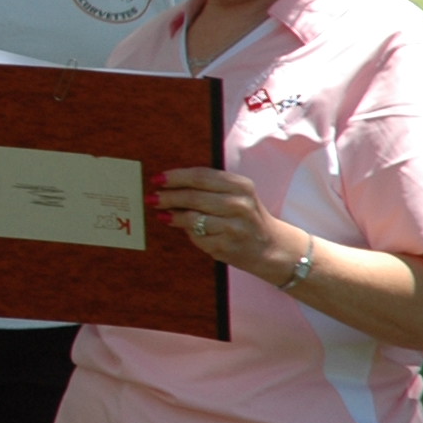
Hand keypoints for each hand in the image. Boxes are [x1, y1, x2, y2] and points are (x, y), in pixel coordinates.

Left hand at [152, 166, 299, 278]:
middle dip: (168, 197)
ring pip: (192, 218)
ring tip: (162, 215)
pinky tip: (185, 230)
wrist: (271, 246)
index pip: (200, 176)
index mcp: (240, 186)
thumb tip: (168, 185)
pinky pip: (197, 237)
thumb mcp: (236, 194)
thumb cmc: (245, 217)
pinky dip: (188, 233)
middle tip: (151, 197)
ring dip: (173, 216)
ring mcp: (233, 227)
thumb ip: (208, 187)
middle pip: (193, 196)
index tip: (157, 178)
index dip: (175, 176)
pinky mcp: (226, 246)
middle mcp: (239, 204)